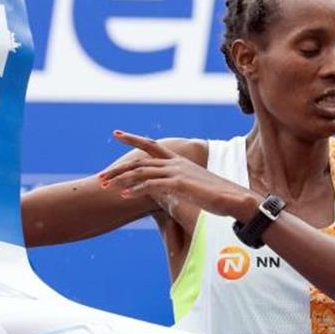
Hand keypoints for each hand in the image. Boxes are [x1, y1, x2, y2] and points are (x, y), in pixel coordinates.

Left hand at [98, 130, 257, 219]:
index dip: (133, 139)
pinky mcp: (179, 184)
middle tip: (101, 175)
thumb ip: (178, 187)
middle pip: (140, 160)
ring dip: (121, 179)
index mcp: (179, 161)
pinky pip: (152, 185)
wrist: (234, 199)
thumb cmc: (217, 196)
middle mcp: (176, 163)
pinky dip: (136, 189)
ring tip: (105, 186)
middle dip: (118, 168)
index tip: (116, 134)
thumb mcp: (193, 188)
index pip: (152, 145)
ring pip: (142, 171)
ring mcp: (177, 172)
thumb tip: (169, 191)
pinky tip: (124, 195)